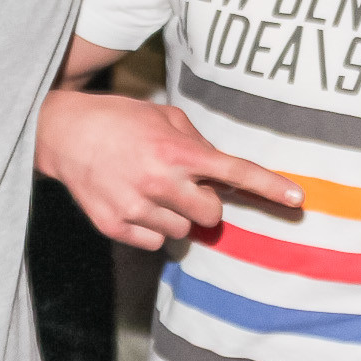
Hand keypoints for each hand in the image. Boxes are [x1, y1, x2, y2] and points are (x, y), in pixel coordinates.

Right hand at [36, 90, 302, 249]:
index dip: (268, 187)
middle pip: (211, 215)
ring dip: (176, 215)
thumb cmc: (120, 120)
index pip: (234, 172)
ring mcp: (135, 207)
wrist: (64, 133)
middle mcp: (160, 181)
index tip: (297, 199)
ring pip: (182, 232)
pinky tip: (134, 202)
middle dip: (206, 204)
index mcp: (177, 150)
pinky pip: (154, 242)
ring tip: (152, 189)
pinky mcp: (114, 226)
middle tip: (187, 186)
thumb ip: (197, 143)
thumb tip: (221, 173)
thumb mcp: (165, 117)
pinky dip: (151, 227)